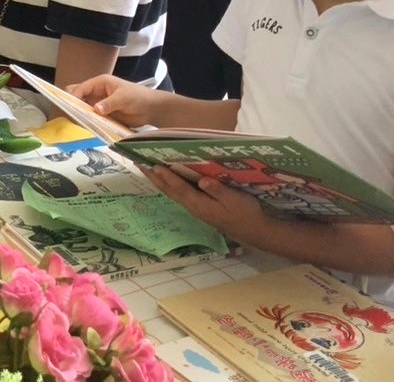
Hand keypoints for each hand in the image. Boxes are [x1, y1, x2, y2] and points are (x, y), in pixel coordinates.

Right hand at [66, 75, 167, 127]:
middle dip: (72, 104)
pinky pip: (91, 118)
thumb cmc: (138, 97)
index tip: (70, 108)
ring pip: (83, 108)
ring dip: (79, 114)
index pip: (81, 88)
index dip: (74, 97)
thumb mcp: (123, 98)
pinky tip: (86, 127)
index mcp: (100, 83)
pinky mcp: (103, 115)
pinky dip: (87, 121)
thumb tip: (95, 109)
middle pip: (78, 96)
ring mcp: (99, 104)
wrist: (151, 109)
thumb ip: (109, 103)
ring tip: (77, 123)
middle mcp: (97, 92)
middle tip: (71, 115)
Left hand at [143, 164, 266, 241]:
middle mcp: (193, 207)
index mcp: (201, 205)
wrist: (254, 230)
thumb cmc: (246, 213)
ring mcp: (195, 208)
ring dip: (158, 180)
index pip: (179, 188)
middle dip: (154, 177)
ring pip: (172, 193)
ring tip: (146, 168)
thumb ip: (219, 191)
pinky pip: (178, 194)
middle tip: (139, 163)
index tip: (154, 165)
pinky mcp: (199, 207)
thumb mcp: (236, 201)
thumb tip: (202, 181)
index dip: (167, 177)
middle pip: (169, 191)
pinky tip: (166, 178)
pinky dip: (169, 184)